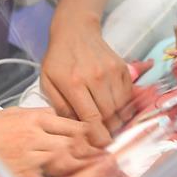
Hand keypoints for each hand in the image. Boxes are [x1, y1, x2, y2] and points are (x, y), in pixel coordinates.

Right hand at [0, 107, 110, 176]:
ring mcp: (29, 158)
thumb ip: (36, 119)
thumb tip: (58, 123)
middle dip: (99, 155)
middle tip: (118, 165)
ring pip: (69, 164)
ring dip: (92, 170)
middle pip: (76, 145)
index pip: (73, 126)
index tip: (107, 145)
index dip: (94, 137)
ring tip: (111, 175)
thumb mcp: (11, 116)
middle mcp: (36, 136)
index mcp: (34, 118)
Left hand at [42, 12, 132, 145]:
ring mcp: (111, 71)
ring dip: (116, 119)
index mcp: (73, 83)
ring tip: (108, 121)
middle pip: (109, 115)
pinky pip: (128, 94)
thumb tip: (76, 130)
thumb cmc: (59, 58)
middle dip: (107, 130)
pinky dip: (124, 105)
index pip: (91, 119)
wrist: (75, 31)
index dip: (97, 137)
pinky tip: (114, 106)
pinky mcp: (122, 67)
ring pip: (121, 107)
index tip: (98, 146)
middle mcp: (95, 77)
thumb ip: (60, 107)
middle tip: (102, 134)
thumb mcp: (48, 82)